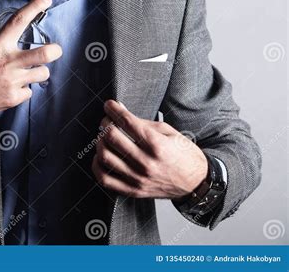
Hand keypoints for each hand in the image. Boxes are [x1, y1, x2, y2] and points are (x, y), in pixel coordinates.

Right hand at [0, 0, 61, 151]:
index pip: (19, 21)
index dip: (35, 7)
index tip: (46, 0)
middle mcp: (8, 63)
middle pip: (46, 54)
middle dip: (55, 49)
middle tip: (55, 49)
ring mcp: (12, 83)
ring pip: (42, 74)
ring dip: (38, 70)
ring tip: (29, 70)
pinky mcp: (11, 100)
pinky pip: (28, 92)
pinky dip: (23, 88)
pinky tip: (13, 86)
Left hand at [92, 100, 207, 199]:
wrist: (197, 183)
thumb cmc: (184, 155)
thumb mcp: (169, 132)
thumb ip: (142, 122)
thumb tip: (120, 111)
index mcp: (156, 144)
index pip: (126, 122)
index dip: (113, 109)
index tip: (109, 105)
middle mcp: (146, 162)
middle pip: (112, 137)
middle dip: (105, 124)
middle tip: (107, 120)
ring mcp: (138, 178)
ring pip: (105, 157)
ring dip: (100, 142)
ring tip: (104, 138)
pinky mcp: (133, 190)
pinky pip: (105, 179)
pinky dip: (97, 166)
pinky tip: (101, 157)